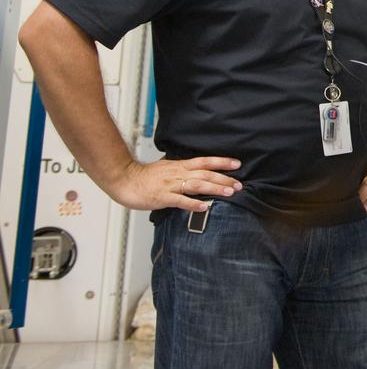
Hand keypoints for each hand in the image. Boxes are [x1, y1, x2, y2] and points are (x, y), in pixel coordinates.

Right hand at [106, 156, 241, 211]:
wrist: (124, 179)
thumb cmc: (144, 176)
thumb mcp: (167, 168)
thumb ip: (182, 170)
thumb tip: (196, 172)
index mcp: (180, 166)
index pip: (205, 161)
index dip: (221, 162)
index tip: (237, 164)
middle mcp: (178, 174)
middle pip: (205, 174)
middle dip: (224, 179)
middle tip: (239, 184)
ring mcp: (170, 185)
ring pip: (197, 185)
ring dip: (214, 189)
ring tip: (229, 193)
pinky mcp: (162, 197)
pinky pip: (180, 201)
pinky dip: (193, 204)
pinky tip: (204, 207)